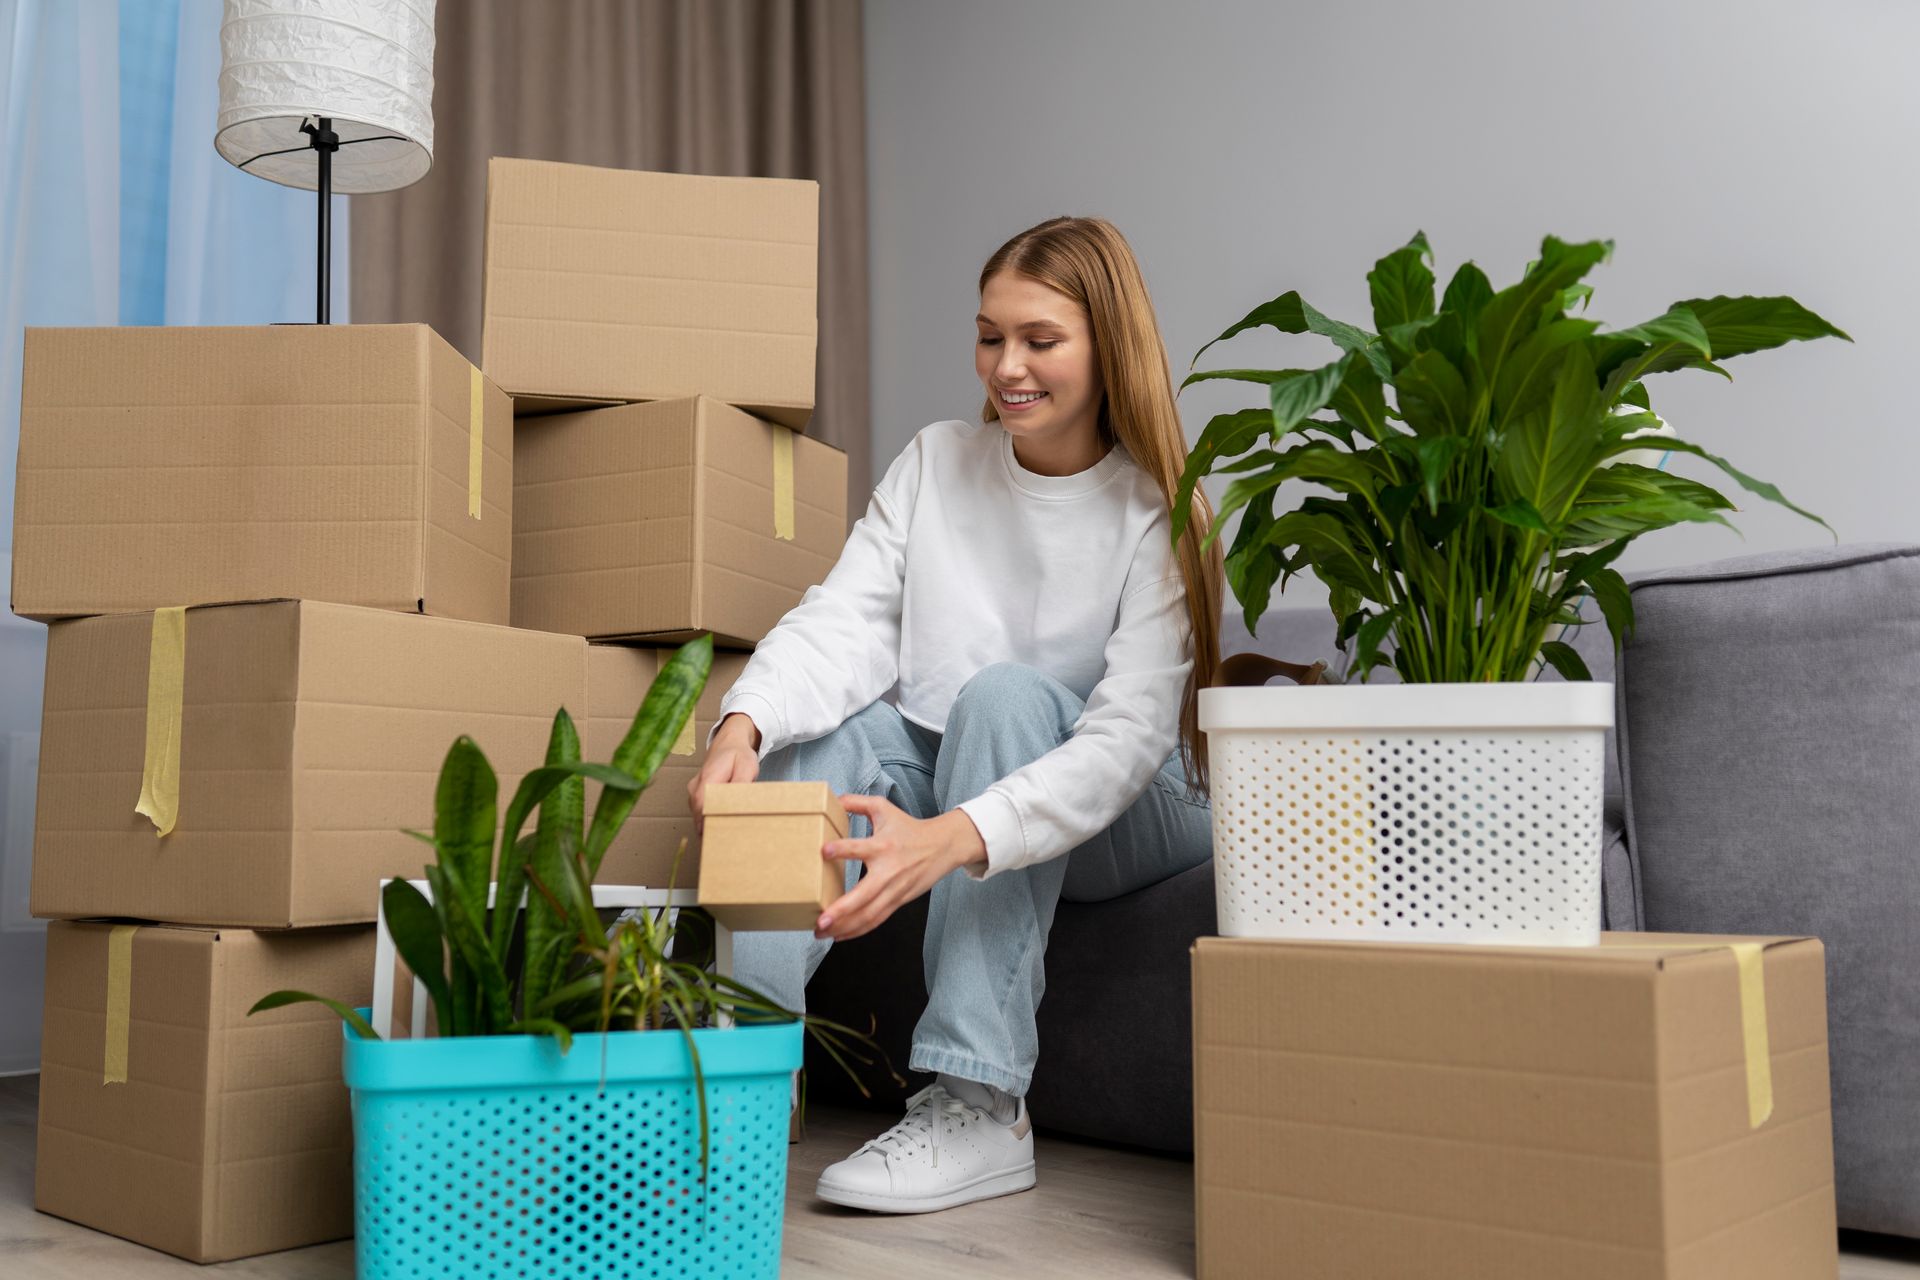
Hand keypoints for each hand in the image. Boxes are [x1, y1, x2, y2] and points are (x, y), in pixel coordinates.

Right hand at [689, 713, 760, 832]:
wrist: (729, 743)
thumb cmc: (739, 755)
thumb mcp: (747, 766)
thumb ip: (740, 783)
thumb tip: (735, 803)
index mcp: (707, 778)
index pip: (702, 805)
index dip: (707, 824)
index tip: (718, 837)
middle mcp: (695, 786)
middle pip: (699, 814)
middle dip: (709, 829)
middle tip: (724, 845)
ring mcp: (694, 791)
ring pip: (698, 814)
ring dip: (709, 825)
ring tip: (723, 840)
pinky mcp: (697, 795)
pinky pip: (701, 811)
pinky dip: (709, 820)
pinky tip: (721, 828)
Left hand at [814, 794, 987, 941]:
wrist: (943, 846)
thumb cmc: (909, 828)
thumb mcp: (884, 808)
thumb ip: (857, 802)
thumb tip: (832, 799)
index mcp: (883, 845)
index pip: (860, 847)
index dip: (842, 849)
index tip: (824, 851)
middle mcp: (888, 871)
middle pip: (864, 895)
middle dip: (841, 910)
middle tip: (820, 919)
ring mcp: (894, 890)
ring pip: (869, 914)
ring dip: (845, 926)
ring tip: (821, 932)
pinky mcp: (898, 901)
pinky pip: (876, 920)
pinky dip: (858, 930)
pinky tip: (840, 935)